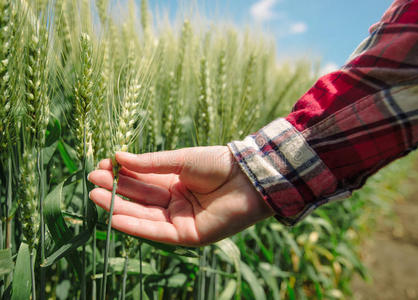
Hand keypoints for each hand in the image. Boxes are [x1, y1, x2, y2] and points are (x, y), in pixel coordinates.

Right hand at [88, 146, 273, 245]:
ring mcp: (182, 219)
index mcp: (176, 182)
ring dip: (120, 207)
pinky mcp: (189, 235)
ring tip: (96, 196)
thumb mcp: (180, 159)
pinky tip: (115, 217)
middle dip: (117, 191)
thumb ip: (150, 163)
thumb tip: (118, 157)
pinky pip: (158, 232)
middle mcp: (177, 202)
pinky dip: (137, 226)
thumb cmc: (218, 163)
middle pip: (141, 198)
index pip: (144, 180)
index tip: (102, 166)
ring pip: (146, 215)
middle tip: (92, 180)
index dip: (123, 175)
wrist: (248, 177)